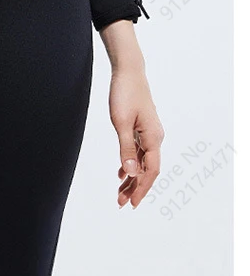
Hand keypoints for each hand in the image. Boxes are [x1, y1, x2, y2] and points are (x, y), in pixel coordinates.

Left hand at [109, 62, 164, 208]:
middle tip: (121, 203)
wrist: (128, 71)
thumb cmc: (124, 94)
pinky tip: (122, 173)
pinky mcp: (142, 128)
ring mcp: (149, 133)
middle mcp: (155, 138)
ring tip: (120, 193)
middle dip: (135, 188)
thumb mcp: (121, 122)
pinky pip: (140, 152)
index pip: (151, 171)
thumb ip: (126, 148)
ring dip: (133, 178)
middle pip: (148, 169)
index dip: (142, 188)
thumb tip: (131, 173)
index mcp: (153, 138)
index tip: (132, 204)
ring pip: (143, 162)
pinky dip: (131, 164)